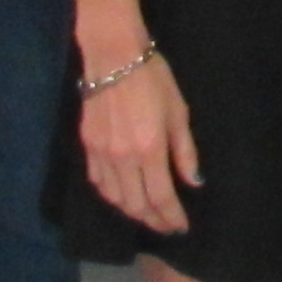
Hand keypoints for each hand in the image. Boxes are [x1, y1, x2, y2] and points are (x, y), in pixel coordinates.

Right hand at [79, 54, 201, 237]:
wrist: (113, 55)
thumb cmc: (153, 78)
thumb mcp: (178, 112)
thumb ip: (185, 151)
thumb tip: (193, 183)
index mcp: (149, 150)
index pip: (161, 197)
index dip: (172, 217)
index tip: (181, 227)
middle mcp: (123, 158)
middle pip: (136, 204)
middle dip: (153, 221)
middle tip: (166, 226)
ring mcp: (101, 154)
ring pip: (115, 198)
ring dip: (132, 212)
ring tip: (148, 215)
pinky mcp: (87, 146)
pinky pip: (98, 182)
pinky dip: (112, 196)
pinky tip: (122, 196)